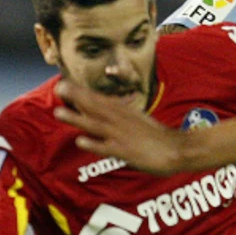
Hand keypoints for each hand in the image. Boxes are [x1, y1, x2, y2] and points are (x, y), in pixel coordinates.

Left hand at [57, 83, 186, 175]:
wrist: (177, 149)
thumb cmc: (156, 136)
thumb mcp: (137, 119)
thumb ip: (120, 114)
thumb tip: (103, 110)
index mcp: (124, 111)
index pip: (99, 98)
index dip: (81, 91)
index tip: (63, 83)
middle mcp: (120, 120)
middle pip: (95, 106)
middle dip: (75, 97)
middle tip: (58, 88)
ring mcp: (122, 135)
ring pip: (96, 125)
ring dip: (77, 118)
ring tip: (59, 113)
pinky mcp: (126, 151)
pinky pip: (107, 147)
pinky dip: (94, 144)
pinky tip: (81, 141)